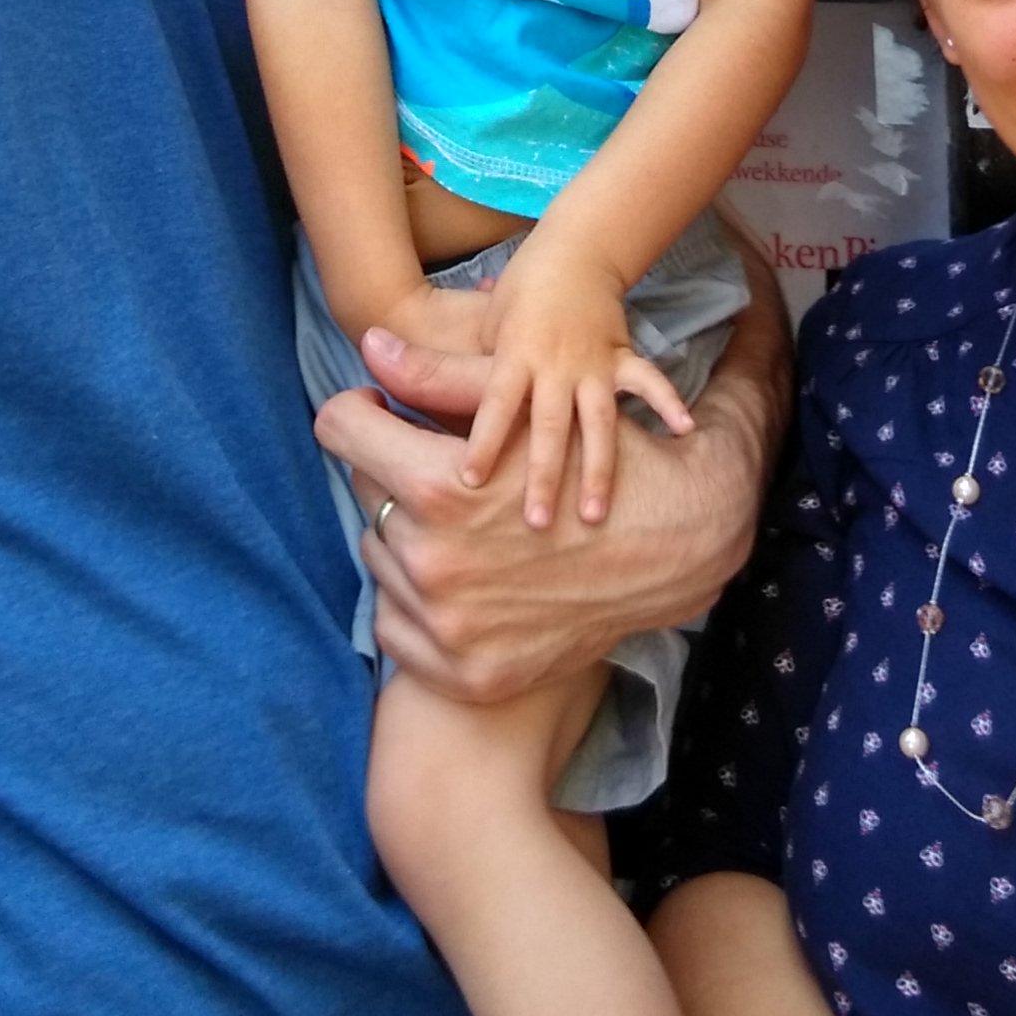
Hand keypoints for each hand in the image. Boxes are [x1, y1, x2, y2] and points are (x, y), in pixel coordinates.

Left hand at [313, 292, 778, 709]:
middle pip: (363, 496)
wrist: (675, 548)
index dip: (359, 413)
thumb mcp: (523, 411)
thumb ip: (436, 378)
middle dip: (395, 476)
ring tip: (461, 526)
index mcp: (440, 487)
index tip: (380, 416)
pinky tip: (458, 579)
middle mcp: (433, 562)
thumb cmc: (590, 457)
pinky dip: (414, 603)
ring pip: (378, 560)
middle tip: (442, 474)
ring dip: (406, 536)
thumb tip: (366, 342)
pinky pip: (393, 627)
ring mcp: (446, 627)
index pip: (341, 431)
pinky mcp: (463, 673)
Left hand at [458, 227, 693, 529]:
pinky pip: (647, 382)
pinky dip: (667, 402)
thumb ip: (470, 370)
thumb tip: (422, 395)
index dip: (484, 441)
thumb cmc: (519, 293)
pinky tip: (684, 429)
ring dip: (596, 468)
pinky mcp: (622, 358)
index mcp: (516, 355)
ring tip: (596, 515)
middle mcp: (555, 364)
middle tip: (537, 522)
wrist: (572, 251)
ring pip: (596, 421)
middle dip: (543, 474)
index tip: (471, 482)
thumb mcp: (486, 325)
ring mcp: (593, 363)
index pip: (495, 405)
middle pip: (547, 426)